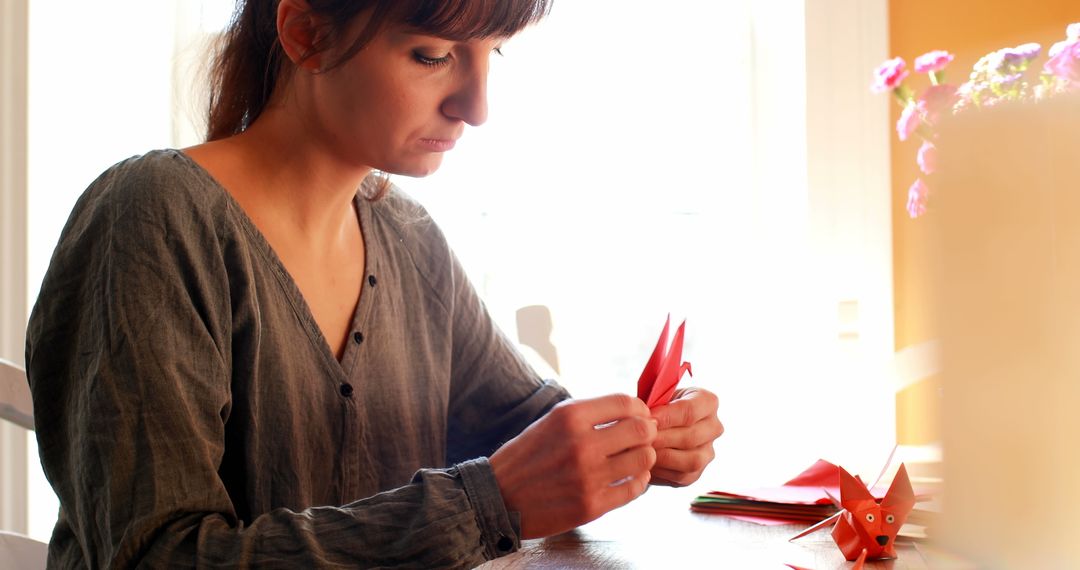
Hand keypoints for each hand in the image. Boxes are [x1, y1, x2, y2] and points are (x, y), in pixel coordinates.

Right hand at [489, 394, 656, 538]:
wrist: (498, 498)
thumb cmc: (527, 456)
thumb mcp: (551, 421)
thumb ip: (589, 414)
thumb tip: (632, 412)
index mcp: (569, 417)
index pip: (626, 403)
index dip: (640, 408)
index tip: (639, 415)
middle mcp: (581, 444)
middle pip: (641, 430)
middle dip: (647, 432)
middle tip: (642, 437)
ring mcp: (588, 477)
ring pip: (643, 459)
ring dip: (644, 457)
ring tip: (634, 458)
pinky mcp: (592, 505)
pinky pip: (635, 489)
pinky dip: (638, 481)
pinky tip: (629, 478)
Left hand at [649, 387, 722, 486]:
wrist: (655, 428)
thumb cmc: (655, 408)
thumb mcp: (655, 398)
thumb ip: (655, 405)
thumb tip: (648, 421)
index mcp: (707, 402)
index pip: (690, 410)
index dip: (666, 416)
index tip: (646, 418)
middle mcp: (714, 427)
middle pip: (691, 437)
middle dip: (662, 438)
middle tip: (640, 438)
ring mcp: (708, 452)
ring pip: (691, 460)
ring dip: (663, 456)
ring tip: (642, 450)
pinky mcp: (697, 473)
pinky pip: (682, 476)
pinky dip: (662, 470)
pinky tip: (647, 462)